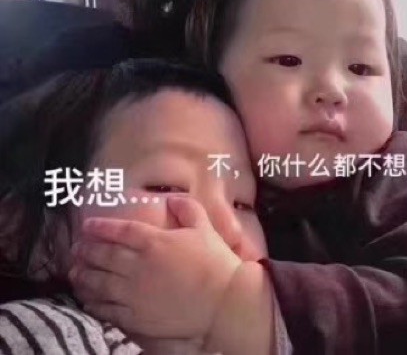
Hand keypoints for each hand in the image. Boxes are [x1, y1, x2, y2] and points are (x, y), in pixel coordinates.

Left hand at [70, 196, 241, 337]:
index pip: (120, 230)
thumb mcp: (204, 227)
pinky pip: (107, 309)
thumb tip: (173, 198)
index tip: (87, 225)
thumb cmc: (214, 262)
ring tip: (74, 272)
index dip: (100, 227)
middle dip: (86, 250)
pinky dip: (93, 303)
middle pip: (104, 255)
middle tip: (76, 248)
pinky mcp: (136, 316)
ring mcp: (134, 292)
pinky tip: (87, 299)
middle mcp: (138, 265)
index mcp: (153, 241)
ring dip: (83, 276)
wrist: (222, 302)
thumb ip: (187, 208)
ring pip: (99, 282)